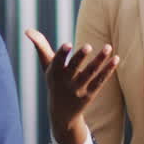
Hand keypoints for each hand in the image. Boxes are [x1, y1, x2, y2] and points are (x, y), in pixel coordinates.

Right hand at [24, 29, 119, 143]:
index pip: (57, 63)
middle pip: (74, 68)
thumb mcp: (46, 66)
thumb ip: (40, 47)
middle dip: (80, 57)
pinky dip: (108, 70)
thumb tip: (27, 30)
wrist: (62, 113)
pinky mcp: (90, 94)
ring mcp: (79, 89)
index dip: (62, 54)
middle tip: (88, 46)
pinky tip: (115, 59)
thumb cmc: (54, 82)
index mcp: (54, 74)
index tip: (67, 44)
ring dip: (99, 60)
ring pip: (90, 73)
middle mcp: (66, 82)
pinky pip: (100, 80)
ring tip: (108, 47)